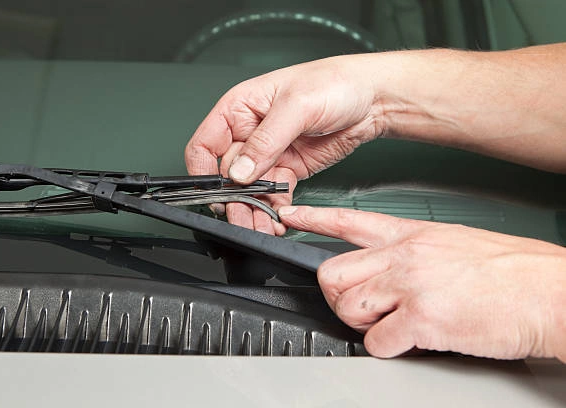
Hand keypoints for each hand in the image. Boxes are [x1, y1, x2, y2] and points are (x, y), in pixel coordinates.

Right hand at [185, 56, 382, 234]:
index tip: (214, 193)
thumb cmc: (334, 83)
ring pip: (250, 190)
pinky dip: (274, 209)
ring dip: (253, 210)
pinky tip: (278, 219)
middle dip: (234, 200)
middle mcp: (249, 133)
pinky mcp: (288, 169)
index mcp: (239, 109)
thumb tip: (239, 171)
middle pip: (227, 174)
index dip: (203, 171)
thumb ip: (265, 141)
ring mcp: (269, 153)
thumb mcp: (296, 106)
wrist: (373, 98)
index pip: (205, 144)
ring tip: (261, 226)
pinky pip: (273, 194)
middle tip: (242, 218)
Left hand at [278, 205, 565, 361]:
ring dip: (360, 322)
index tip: (290, 216)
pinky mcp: (423, 318)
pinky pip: (377, 341)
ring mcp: (411, 285)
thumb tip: (390, 269)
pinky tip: (408, 340)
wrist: (551, 291)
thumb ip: (414, 251)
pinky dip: (386, 347)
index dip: (313, 218)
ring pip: (347, 305)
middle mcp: (404, 255)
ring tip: (389, 323)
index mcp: (412, 235)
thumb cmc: (511, 270)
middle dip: (337, 296)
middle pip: (332, 272)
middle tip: (358, 306)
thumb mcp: (454, 242)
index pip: (348, 220)